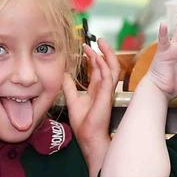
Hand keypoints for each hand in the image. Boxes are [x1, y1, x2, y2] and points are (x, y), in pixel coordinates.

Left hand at [64, 37, 119, 153]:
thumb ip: (69, 87)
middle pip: (109, 65)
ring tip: (100, 44)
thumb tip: (64, 74)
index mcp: (97, 89)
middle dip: (105, 51)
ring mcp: (107, 92)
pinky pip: (107, 77)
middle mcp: (104, 89)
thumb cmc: (83, 123)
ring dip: (107, 55)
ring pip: (112, 68)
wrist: (88, 137)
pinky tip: (97, 58)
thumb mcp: (72, 99)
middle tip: (98, 39)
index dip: (94, 57)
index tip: (86, 47)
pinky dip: (103, 66)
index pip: (99, 69)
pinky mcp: (106, 96)